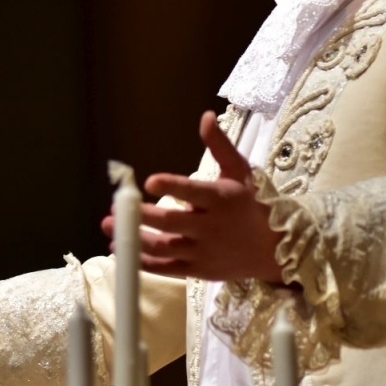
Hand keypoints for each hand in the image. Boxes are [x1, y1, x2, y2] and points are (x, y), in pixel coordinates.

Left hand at [102, 111, 285, 283]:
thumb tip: (205, 115)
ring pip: (163, 247)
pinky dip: (144, 262)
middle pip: (170, 222)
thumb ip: (219, 145)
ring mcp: (204, 252)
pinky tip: (124, 251)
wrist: (275, 249)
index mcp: (221, 199)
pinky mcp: (199, 270)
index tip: (149, 181)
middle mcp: (211, 227)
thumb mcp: (240, 171)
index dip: (171, 186)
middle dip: (141, 216)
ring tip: (110, 227)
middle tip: (115, 207)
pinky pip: (167, 268)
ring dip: (134, 238)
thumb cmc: (253, 203)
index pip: (193, 192)